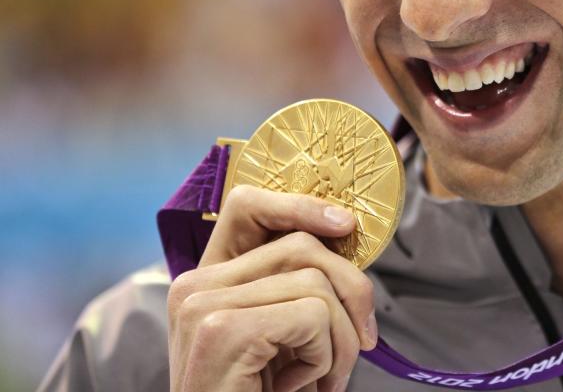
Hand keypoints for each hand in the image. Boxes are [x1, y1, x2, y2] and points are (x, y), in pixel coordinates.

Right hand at [167, 185, 377, 391]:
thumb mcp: (280, 336)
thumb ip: (296, 286)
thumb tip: (346, 233)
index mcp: (206, 279)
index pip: (249, 205)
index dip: (301, 204)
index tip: (345, 226)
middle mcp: (194, 285)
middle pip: (303, 245)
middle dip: (350, 294)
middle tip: (354, 346)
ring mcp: (202, 306)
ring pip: (317, 283)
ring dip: (340, 339)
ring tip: (319, 379)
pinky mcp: (221, 332)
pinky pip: (313, 316)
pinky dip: (325, 358)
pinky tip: (297, 388)